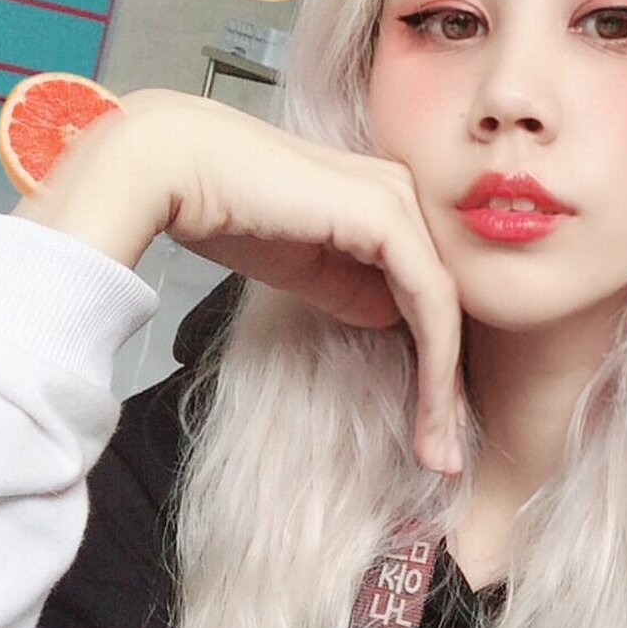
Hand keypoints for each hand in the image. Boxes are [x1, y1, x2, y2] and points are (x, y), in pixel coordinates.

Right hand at [13, 88, 463, 473]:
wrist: (176, 170)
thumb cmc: (228, 212)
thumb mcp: (304, 266)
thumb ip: (353, 287)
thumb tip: (394, 315)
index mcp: (389, 199)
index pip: (430, 291)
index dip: (436, 365)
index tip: (432, 432)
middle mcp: (406, 195)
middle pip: (448, 303)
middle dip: (450, 386)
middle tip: (447, 457)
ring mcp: (402, 202)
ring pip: (446, 310)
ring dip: (446, 389)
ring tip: (441, 454)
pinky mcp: (390, 218)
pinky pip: (431, 303)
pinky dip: (436, 364)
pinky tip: (432, 412)